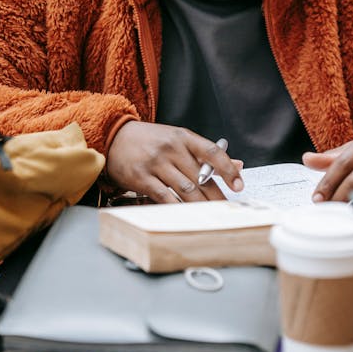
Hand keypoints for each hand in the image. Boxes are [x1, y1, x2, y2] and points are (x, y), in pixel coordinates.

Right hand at [106, 121, 243, 202]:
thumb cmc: (149, 140)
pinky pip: (164, 197)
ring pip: (185, 189)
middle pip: (200, 177)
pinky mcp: (141, 178)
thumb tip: (237, 165)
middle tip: (227, 209)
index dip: (228, 169)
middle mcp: (171, 148)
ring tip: (210, 215)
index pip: (212, 152)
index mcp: (183, 137)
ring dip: (200, 205)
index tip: (239, 185)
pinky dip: (177, 208)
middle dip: (216, 196)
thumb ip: (205, 154)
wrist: (114, 136)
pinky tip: (186, 215)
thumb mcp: (177, 139)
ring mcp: (156, 163)